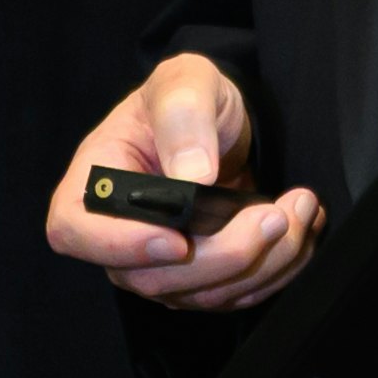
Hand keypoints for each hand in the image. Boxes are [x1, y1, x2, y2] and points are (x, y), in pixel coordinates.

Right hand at [44, 52, 325, 313]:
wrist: (219, 121)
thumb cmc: (186, 98)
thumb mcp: (185, 83)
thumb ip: (184, 118)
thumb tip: (192, 176)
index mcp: (93, 184)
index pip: (76, 232)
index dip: (121, 246)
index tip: (177, 239)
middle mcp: (118, 235)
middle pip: (153, 278)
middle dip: (227, 254)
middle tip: (277, 214)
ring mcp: (158, 265)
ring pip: (204, 294)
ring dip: (266, 260)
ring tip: (302, 207)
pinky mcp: (200, 279)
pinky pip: (237, 294)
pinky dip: (279, 267)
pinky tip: (301, 227)